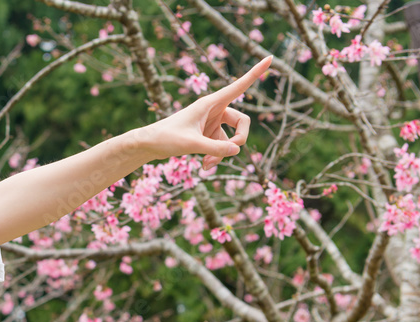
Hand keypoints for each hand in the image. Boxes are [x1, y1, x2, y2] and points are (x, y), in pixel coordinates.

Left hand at [137, 55, 272, 168]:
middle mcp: (214, 110)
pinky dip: (216, 157)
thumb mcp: (191, 144)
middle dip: (239, 139)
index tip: (270, 57)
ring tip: (206, 166)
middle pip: (242, 122)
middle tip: (230, 152)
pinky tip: (204, 166)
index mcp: (210, 103)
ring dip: (223, 154)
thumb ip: (214, 149)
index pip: (238, 86)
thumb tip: (237, 151)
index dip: (255, 73)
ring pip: (232, 139)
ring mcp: (212, 123)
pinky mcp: (208, 135)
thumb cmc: (166, 138)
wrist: (149, 145)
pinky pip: (221, 147)